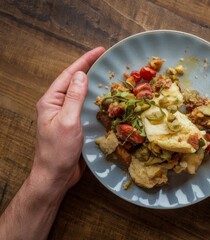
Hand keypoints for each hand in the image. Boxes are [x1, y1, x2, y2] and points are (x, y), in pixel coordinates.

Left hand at [31, 47, 105, 192]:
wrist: (56, 175)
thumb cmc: (58, 150)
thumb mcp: (67, 121)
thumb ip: (74, 98)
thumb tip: (81, 75)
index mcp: (51, 101)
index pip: (69, 75)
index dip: (84, 61)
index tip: (100, 50)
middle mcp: (57, 105)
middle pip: (75, 82)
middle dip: (90, 69)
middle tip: (108, 61)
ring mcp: (66, 115)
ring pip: (82, 95)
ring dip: (95, 85)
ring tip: (110, 76)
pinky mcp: (74, 125)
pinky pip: (86, 108)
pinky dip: (97, 101)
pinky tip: (107, 100)